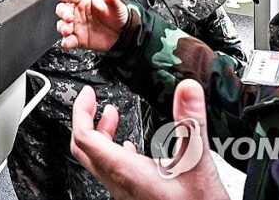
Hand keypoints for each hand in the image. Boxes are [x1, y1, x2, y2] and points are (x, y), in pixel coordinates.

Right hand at [55, 0, 128, 51]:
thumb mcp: (116, 7)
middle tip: (68, 17)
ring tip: (68, 30)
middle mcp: (77, 12)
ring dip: (62, 28)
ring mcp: (76, 26)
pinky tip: (67, 43)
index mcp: (84, 0)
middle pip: (62, 9)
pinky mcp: (77, 39)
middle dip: (63, 13)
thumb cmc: (116, 17)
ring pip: (62, 25)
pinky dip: (66, 42)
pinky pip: (68, 40)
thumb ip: (111, 0)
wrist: (122, 35)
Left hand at [70, 81, 228, 199]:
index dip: (81, 111)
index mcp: (126, 171)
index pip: (84, 138)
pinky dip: (115, 152)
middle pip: (84, 149)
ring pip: (97, 161)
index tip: (88, 93)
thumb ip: (190, 122)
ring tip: (111, 115)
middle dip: (86, 120)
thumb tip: (187, 89)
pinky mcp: (136, 196)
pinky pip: (113, 172)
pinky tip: (131, 147)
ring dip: (100, 135)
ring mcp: (126, 192)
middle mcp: (120, 183)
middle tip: (93, 101)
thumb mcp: (196, 160)